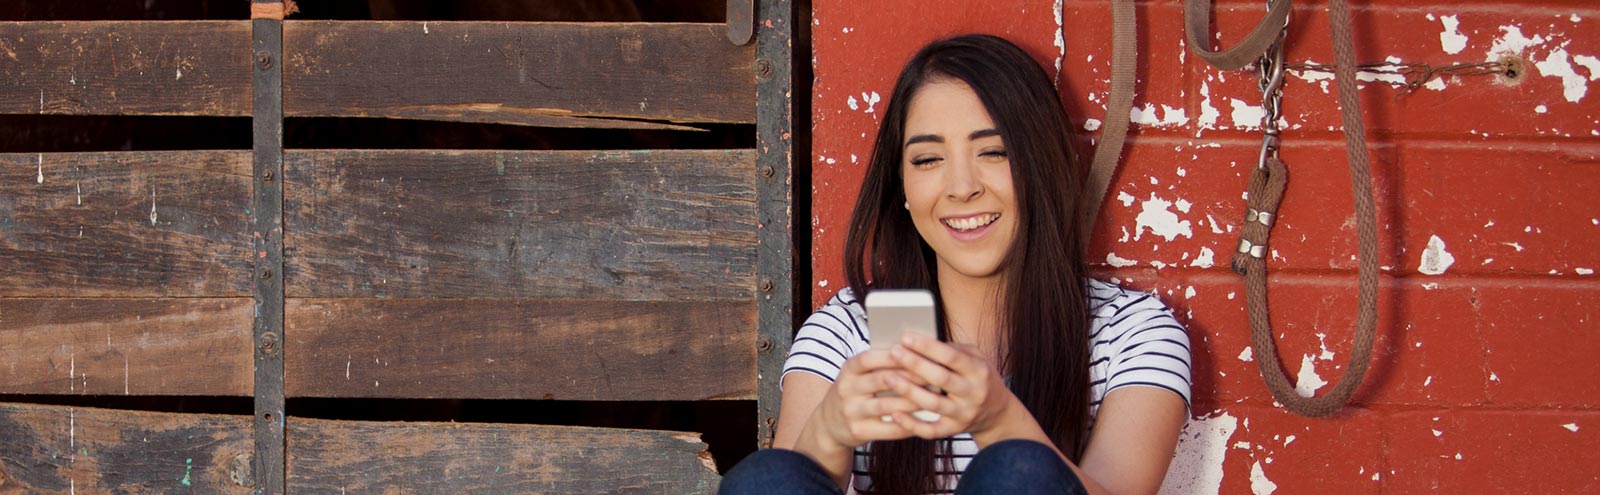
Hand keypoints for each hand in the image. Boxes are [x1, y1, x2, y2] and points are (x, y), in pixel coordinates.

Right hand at [807, 349, 925, 449]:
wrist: (829, 424)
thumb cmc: (855, 392)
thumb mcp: (858, 375)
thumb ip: (879, 365)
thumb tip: (915, 351)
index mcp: (848, 370)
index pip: (869, 358)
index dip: (892, 355)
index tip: (917, 351)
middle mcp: (846, 389)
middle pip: (882, 380)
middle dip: (910, 376)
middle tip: (936, 374)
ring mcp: (851, 411)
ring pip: (887, 405)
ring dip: (913, 401)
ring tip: (934, 396)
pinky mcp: (858, 431)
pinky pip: (888, 428)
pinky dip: (908, 423)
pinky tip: (924, 419)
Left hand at [881, 333, 1016, 439]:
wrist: (997, 414)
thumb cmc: (980, 378)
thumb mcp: (977, 359)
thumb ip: (954, 349)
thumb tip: (922, 341)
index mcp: (978, 371)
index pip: (952, 356)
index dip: (928, 347)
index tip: (906, 337)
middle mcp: (973, 393)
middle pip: (941, 378)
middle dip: (915, 364)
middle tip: (894, 352)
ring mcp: (963, 414)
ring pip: (933, 404)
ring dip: (909, 391)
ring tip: (888, 377)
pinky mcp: (953, 430)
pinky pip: (930, 430)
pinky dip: (912, 424)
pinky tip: (894, 414)